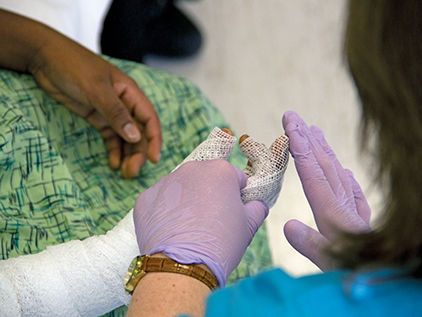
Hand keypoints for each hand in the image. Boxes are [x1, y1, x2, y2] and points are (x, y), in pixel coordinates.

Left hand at [29, 32, 161, 177]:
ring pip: (126, 137)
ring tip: (123, 173)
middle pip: (139, 133)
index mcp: (131, 93)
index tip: (153, 160)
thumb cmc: (73, 66)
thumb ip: (116, 114)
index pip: (150, 119)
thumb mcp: (96, 90)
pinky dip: (114, 150)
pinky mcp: (97, 116)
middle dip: (138, 153)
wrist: (44, 58)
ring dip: (127, 155)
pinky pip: (111, 137)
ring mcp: (110, 111)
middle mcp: (125, 103)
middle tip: (130, 173)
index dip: (154, 140)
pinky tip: (113, 163)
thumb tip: (135, 137)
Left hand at [133, 160, 268, 286]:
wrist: (182, 267)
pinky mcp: (145, 198)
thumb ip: (257, 207)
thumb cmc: (220, 244)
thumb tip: (256, 204)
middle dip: (209, 194)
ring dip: (186, 200)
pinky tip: (171, 230)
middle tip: (211, 221)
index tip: (233, 211)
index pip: (234, 177)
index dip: (236, 195)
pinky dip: (165, 211)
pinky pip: (159, 200)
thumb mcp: (249, 226)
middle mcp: (191, 169)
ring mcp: (165, 182)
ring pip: (181, 187)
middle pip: (205, 178)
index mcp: (220, 170)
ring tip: (189, 228)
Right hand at [282, 111, 370, 269]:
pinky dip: (344, 176)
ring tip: (314, 131)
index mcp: (331, 212)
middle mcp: (342, 205)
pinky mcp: (360, 220)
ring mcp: (352, 210)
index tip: (291, 124)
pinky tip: (344, 171)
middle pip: (323, 165)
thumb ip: (309, 244)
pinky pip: (352, 190)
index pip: (312, 172)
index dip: (300, 147)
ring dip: (322, 150)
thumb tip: (287, 226)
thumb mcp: (328, 263)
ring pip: (336, 172)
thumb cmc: (355, 272)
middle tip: (294, 117)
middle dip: (307, 138)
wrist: (385, 275)